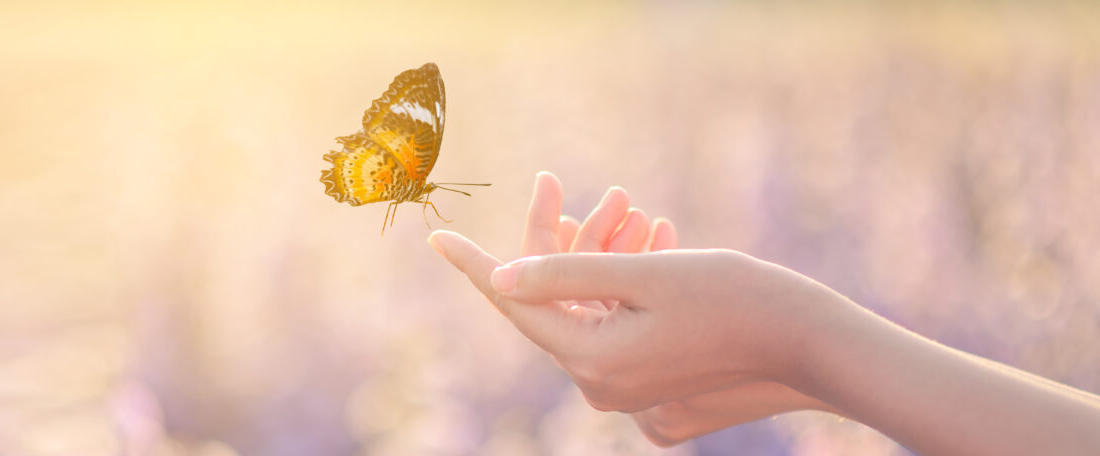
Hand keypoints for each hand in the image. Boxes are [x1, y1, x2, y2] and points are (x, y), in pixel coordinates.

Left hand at [430, 172, 848, 436]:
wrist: (813, 344)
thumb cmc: (734, 297)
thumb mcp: (644, 274)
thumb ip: (565, 273)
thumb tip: (501, 278)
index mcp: (593, 361)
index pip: (515, 304)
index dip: (474, 265)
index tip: (437, 237)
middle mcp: (603, 386)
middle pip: (554, 304)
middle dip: (564, 242)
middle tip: (566, 189)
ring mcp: (628, 391)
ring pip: (589, 310)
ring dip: (602, 257)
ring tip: (633, 209)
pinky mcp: (652, 386)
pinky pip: (617, 327)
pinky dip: (623, 284)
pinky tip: (649, 241)